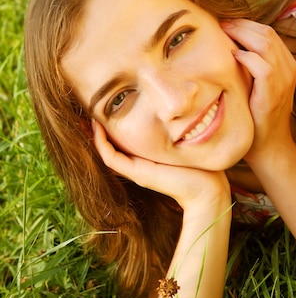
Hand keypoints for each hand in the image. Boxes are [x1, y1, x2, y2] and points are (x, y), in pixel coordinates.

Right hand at [92, 120, 229, 209]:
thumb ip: (176, 132)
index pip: (121, 141)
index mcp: (147, 157)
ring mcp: (136, 170)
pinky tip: (97, 128)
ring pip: (106, 152)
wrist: (207, 189)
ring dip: (95, 135)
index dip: (110, 127)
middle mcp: (138, 164)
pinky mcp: (138, 174)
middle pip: (110, 146)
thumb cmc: (201, 166)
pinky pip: (111, 158)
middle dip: (97, 130)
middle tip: (86, 111)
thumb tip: (177, 111)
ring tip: (87, 117)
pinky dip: (102, 144)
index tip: (103, 108)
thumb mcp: (183, 143)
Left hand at [221, 19, 295, 165]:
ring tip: (222, 34)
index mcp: (287, 64)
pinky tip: (232, 57)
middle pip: (267, 33)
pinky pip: (263, 67)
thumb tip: (228, 44)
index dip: (246, 24)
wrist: (268, 146)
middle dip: (241, 25)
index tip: (225, 23)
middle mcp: (289, 69)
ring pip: (266, 44)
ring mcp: (284, 81)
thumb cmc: (257, 115)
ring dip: (241, 35)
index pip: (268, 32)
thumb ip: (251, 65)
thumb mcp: (257, 85)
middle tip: (220, 24)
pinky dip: (247, 58)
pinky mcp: (273, 95)